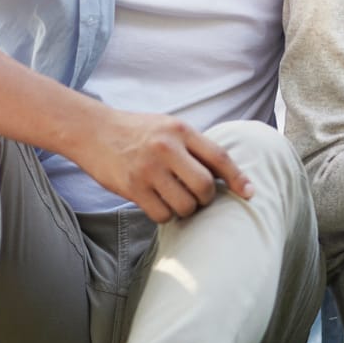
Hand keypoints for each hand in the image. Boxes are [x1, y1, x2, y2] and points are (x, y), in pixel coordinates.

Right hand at [73, 109, 252, 222]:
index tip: (250, 193)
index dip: (238, 178)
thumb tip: (224, 175)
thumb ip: (194, 146)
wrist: (93, 130)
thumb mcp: (169, 127)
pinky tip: (159, 204)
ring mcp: (149, 169)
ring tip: (177, 199)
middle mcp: (167, 149)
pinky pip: (162, 214)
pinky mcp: (132, 188)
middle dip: (206, 198)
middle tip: (198, 197)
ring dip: (186, 209)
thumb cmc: (137, 131)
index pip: (219, 157)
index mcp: (181, 130)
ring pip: (185, 205)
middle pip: (204, 186)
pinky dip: (165, 215)